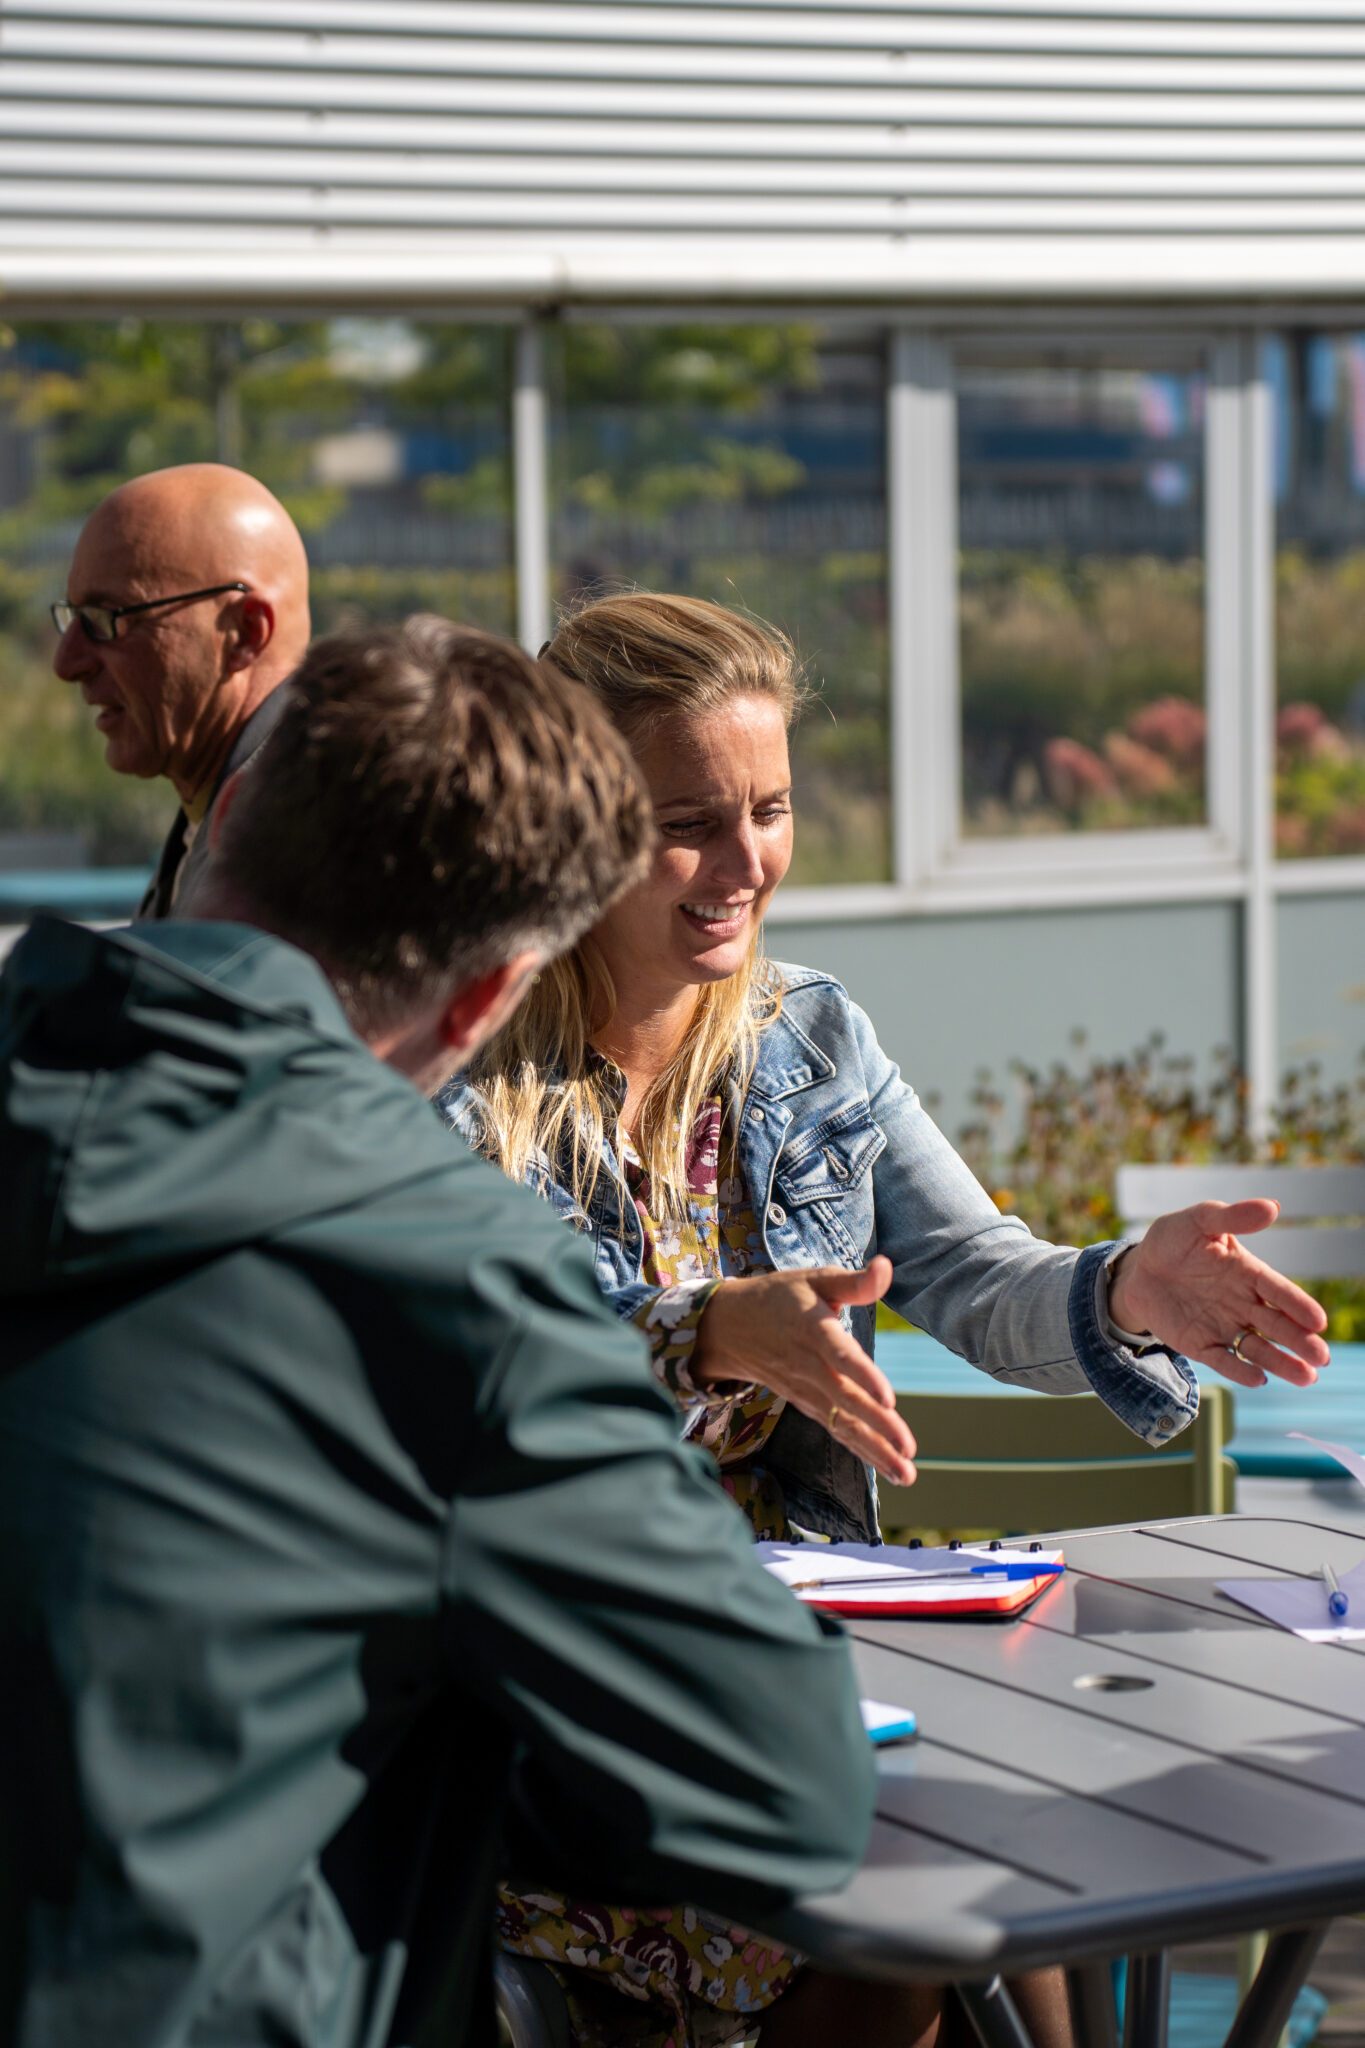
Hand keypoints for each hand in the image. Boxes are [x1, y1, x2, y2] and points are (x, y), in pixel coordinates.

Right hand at [692, 1256, 917, 1485]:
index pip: (840, 1356)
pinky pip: (837, 1430)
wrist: (729, 1328)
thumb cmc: (780, 1297)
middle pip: (846, 1400)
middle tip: (908, 1449)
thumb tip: (888, 1266)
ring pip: (843, 1423)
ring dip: (875, 1450)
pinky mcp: (807, 1404)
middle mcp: (809, 1365)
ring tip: (906, 1473)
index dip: (863, 1376)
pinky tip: (891, 1468)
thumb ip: (854, 1282)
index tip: (888, 1399)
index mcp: (813, 1329)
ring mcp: (806, 1390)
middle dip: (878, 1427)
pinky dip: (862, 1451)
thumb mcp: (814, 1279)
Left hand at [1108, 1200, 1330, 1386]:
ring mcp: (1224, 1326)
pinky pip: (1223, 1360)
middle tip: (1321, 1356)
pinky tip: (1258, 1379)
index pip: (1279, 1291)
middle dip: (1300, 1341)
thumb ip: (1232, 1217)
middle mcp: (1243, 1304)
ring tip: (1306, 1377)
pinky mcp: (1201, 1345)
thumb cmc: (1174, 1239)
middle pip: (1277, 1325)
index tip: (1318, 1321)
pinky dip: (1240, 1370)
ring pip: (1258, 1348)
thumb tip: (1272, 1207)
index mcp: (1249, 1274)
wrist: (1138, 1268)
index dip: (1298, 1306)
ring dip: (1282, 1362)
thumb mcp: (1200, 1220)